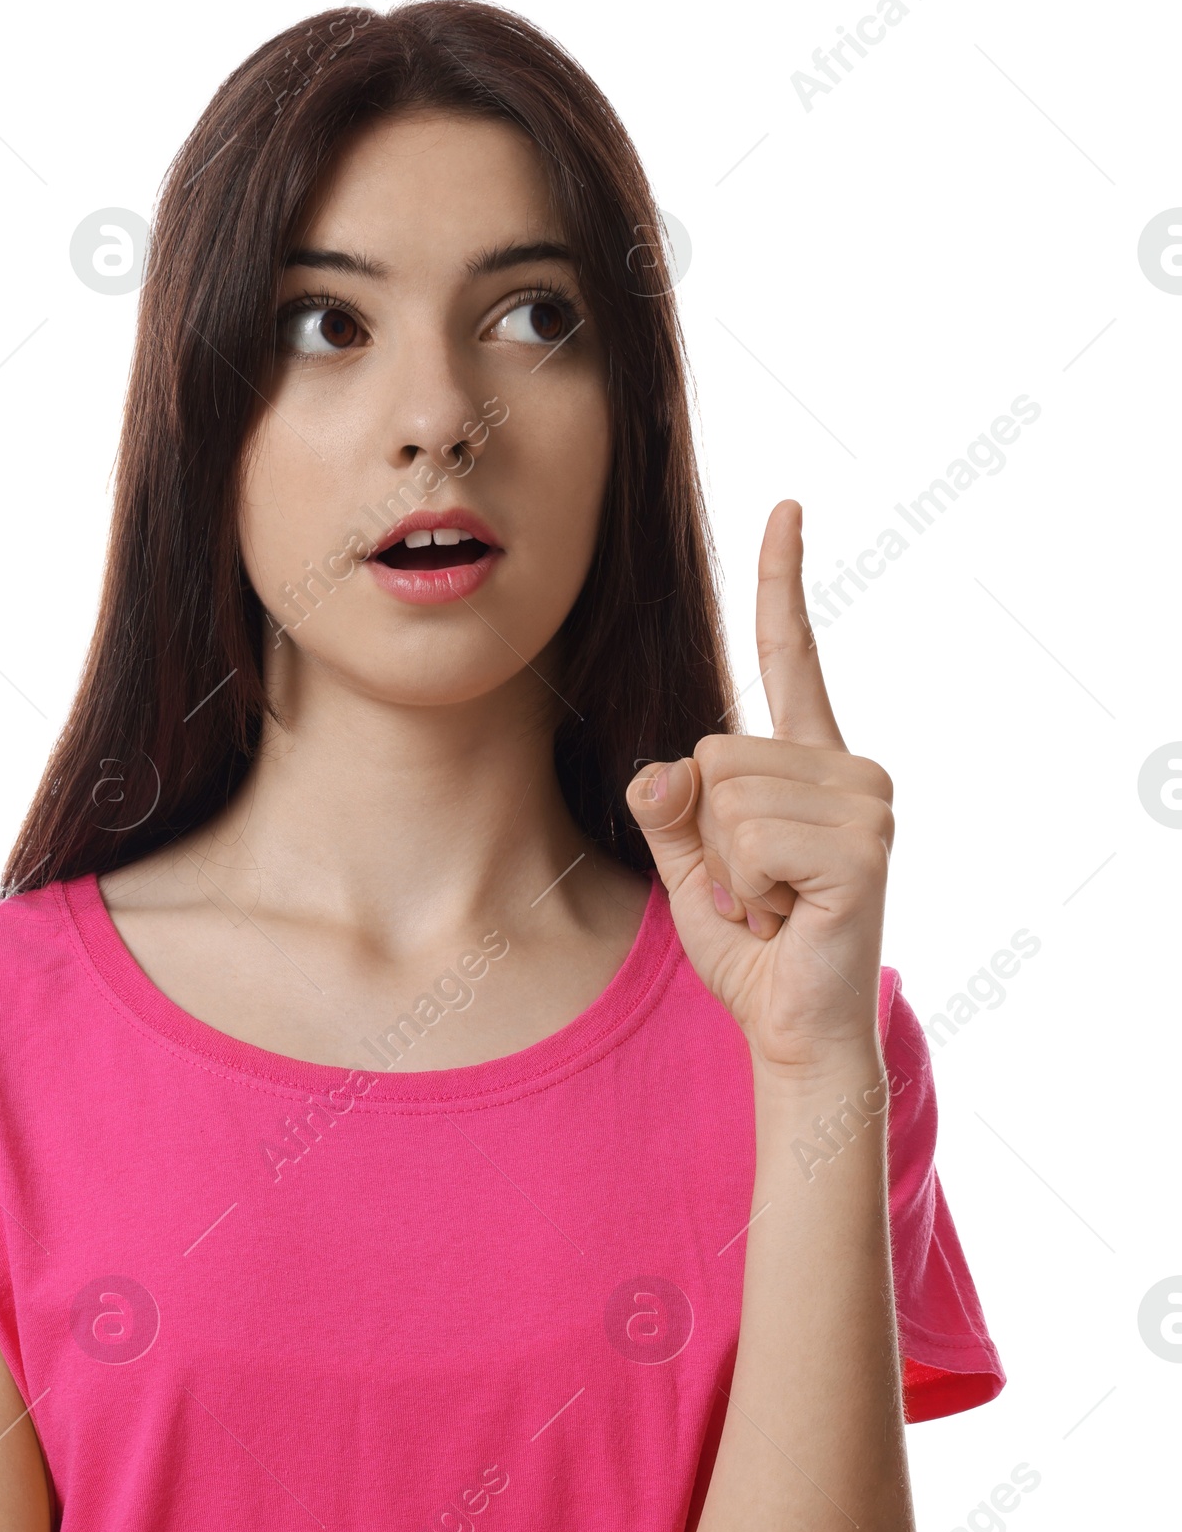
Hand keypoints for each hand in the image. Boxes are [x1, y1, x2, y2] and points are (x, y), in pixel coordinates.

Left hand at [624, 501, 895, 1076]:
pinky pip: (750, 838)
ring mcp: (866, 805)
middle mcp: (851, 770)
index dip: (783, 581)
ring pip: (726, 793)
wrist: (794, 1027)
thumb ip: (670, 806)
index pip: (792, 656)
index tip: (785, 505)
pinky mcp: (862, 846)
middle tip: (756, 890)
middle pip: (715, 749)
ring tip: (774, 905)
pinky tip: (789, 916)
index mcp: (811, 763)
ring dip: (728, 868)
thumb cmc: (750, 949)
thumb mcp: (689, 865)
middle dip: (708, 832)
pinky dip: (747, 889)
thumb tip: (666, 770)